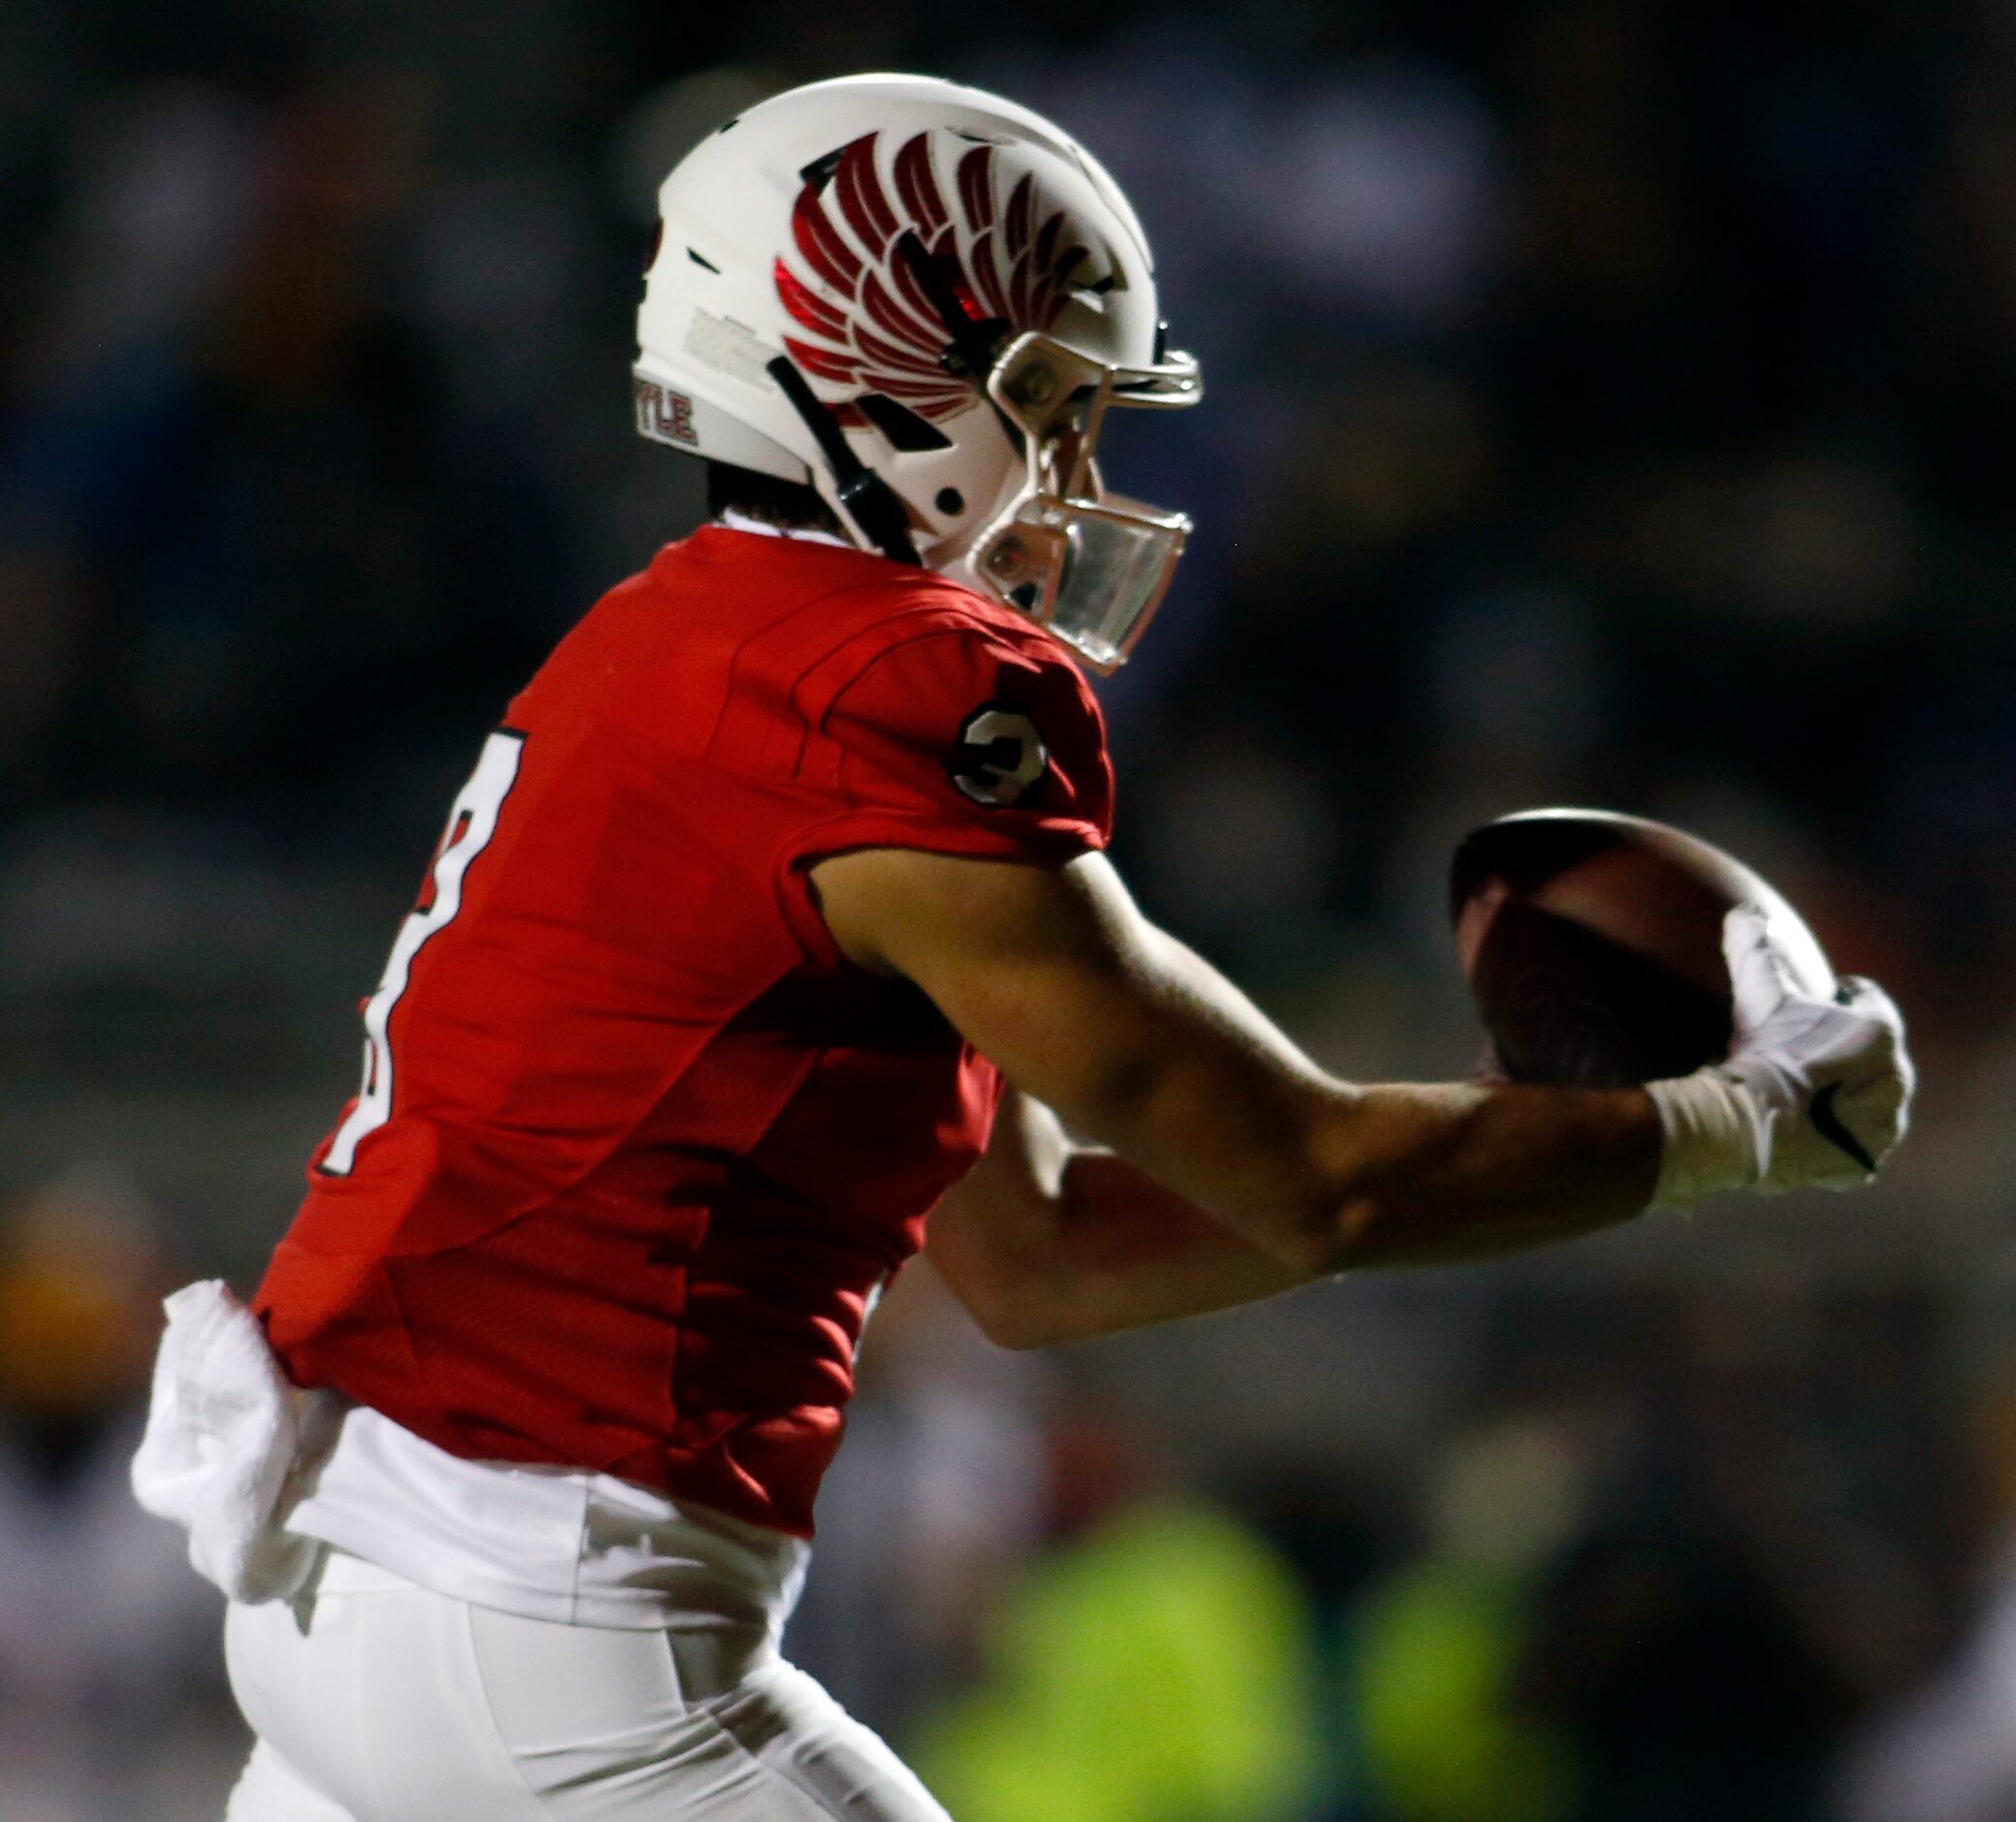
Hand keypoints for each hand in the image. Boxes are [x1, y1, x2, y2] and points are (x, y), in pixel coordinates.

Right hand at [1645, 906, 1914, 1209]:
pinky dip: (1831, 1137)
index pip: (1869, 1001)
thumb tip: (1742, 914)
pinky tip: (1802, 1128)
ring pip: (1866, 1102)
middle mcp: (1896, 1079)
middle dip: (1847, 1050)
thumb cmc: (1764, 1050)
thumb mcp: (1759, 994)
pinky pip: (1850, 1145)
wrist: (1752, 1125)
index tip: (1819, 1001)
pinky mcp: (1862, 1163)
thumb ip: (1756, 950)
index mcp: (1881, 1032)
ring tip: (1802, 1090)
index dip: (1842, 996)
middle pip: (1874, 1055)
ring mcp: (1882, 1126)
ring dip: (1842, 1094)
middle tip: (1804, 1048)